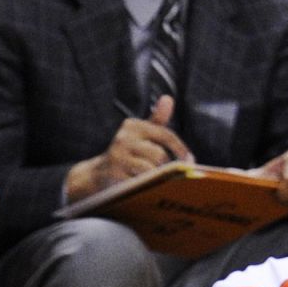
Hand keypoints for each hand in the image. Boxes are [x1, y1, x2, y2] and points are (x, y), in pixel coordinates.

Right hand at [65, 95, 191, 202]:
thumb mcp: (139, 134)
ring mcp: (118, 157)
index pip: (165, 135)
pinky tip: (146, 187)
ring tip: (157, 180)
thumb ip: (156, 120)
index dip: (180, 149)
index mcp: (133, 126)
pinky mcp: (114, 174)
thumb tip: (168, 99)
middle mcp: (124, 138)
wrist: (98, 175)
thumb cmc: (125, 154)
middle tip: (172, 175)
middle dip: (167, 167)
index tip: (189, 160)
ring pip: (151, 169)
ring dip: (157, 177)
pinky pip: (140, 182)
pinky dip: (146, 186)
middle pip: (159, 154)